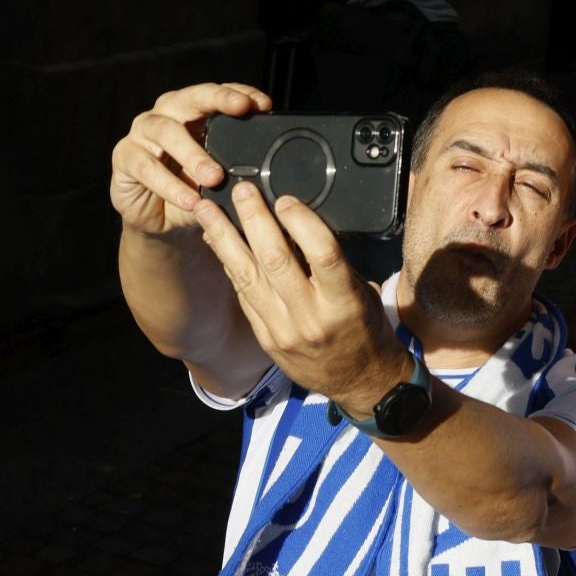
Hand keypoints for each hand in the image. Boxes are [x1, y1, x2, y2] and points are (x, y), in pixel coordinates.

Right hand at [110, 83, 271, 237]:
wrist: (160, 219)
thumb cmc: (194, 190)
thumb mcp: (222, 179)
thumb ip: (240, 168)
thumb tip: (274, 171)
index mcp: (193, 113)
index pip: (217, 94)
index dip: (239, 93)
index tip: (264, 103)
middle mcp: (167, 114)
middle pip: (190, 98)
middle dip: (217, 101)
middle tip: (241, 110)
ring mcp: (143, 133)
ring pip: (166, 131)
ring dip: (192, 153)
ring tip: (214, 177)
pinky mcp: (125, 157)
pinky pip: (146, 166)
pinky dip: (170, 185)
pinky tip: (190, 200)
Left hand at [194, 181, 408, 413]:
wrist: (360, 384)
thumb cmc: (367, 332)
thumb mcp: (362, 295)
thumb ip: (331, 267)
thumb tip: (296, 227)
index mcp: (344, 303)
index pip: (322, 254)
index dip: (301, 222)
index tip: (285, 199)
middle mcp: (311, 317)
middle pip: (276, 260)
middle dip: (254, 220)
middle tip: (241, 191)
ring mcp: (284, 330)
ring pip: (247, 276)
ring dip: (225, 238)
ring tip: (207, 210)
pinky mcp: (266, 338)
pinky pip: (243, 295)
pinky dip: (228, 264)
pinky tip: (215, 241)